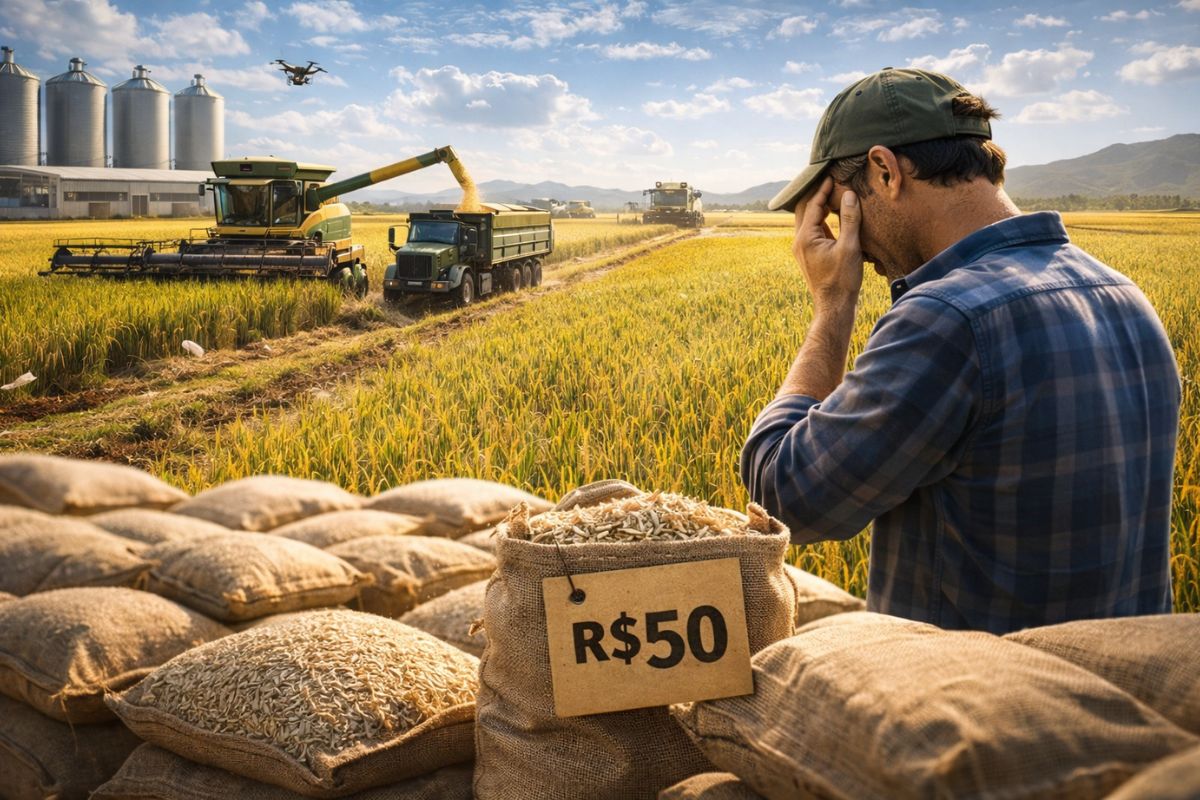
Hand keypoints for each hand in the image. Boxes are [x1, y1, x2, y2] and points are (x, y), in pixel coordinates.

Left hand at [792, 176, 862, 306]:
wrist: (834, 307)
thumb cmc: (842, 280)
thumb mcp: (850, 247)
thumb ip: (849, 219)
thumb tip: (849, 195)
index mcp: (805, 237)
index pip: (812, 205)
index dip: (823, 189)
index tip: (832, 175)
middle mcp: (799, 242)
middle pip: (804, 210)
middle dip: (816, 195)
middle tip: (828, 180)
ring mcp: (803, 249)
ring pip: (808, 221)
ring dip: (819, 207)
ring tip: (832, 193)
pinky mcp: (810, 255)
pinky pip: (814, 231)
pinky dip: (822, 220)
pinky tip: (834, 215)